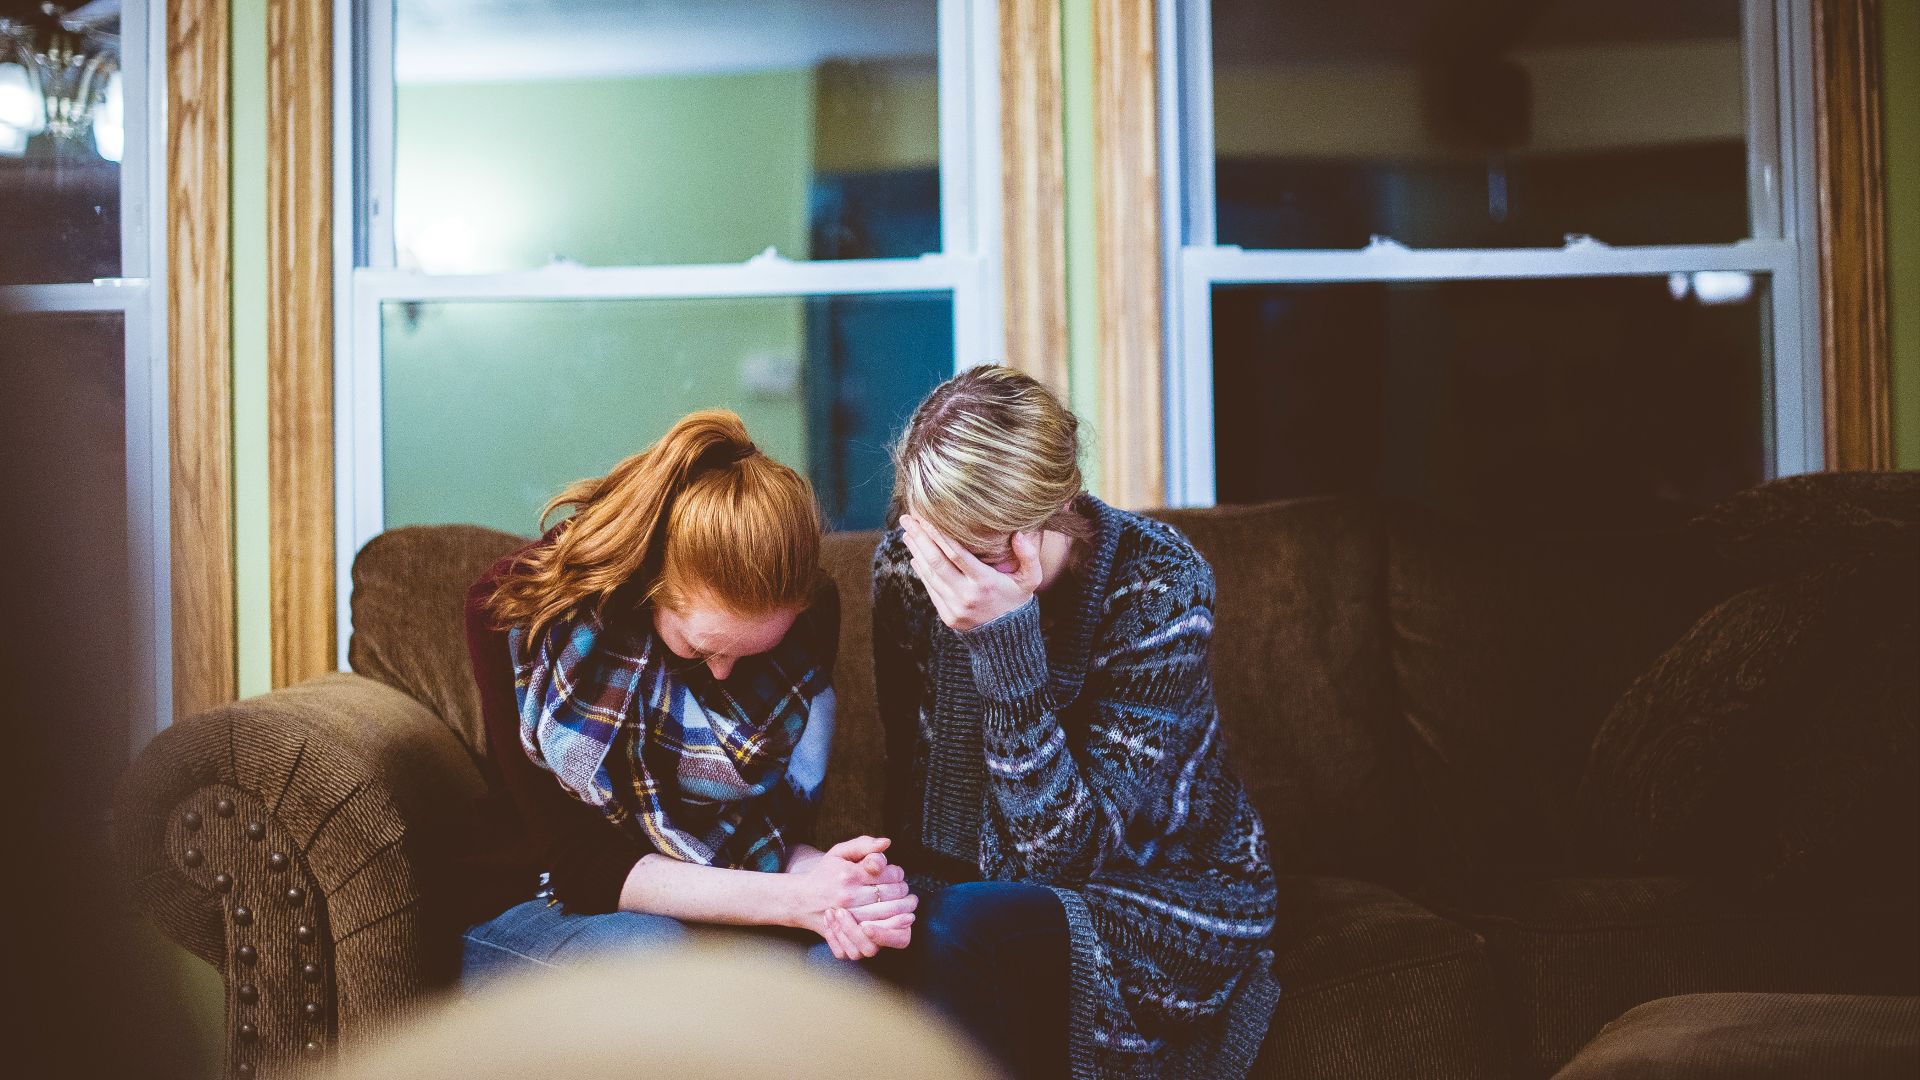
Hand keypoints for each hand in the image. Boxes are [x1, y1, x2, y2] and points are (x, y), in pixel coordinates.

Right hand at [789, 836, 916, 955]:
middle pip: (891, 895)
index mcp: (850, 875)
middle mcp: (848, 896)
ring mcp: (847, 917)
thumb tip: (887, 842)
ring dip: (902, 911)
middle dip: (904, 892)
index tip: (897, 874)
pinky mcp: (846, 932)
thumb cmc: (824, 873)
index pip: (889, 875)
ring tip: (908, 905)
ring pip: (886, 915)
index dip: (898, 874)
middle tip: (907, 892)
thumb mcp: (840, 852)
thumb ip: (864, 845)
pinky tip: (895, 922)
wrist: (800, 899)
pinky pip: (874, 935)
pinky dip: (889, 928)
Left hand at [900, 515, 1041, 631]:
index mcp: (985, 583)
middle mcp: (966, 595)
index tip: (926, 517)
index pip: (956, 554)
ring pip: (930, 574)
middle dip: (920, 538)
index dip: (939, 534)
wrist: (1008, 639)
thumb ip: (1029, 556)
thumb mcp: (1031, 580)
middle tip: (908, 519)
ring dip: (916, 552)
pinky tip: (916, 555)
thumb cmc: (1017, 600)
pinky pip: (931, 589)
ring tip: (908, 533)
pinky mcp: (947, 616)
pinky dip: (921, 571)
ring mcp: (954, 607)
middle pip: (937, 562)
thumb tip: (1019, 534)